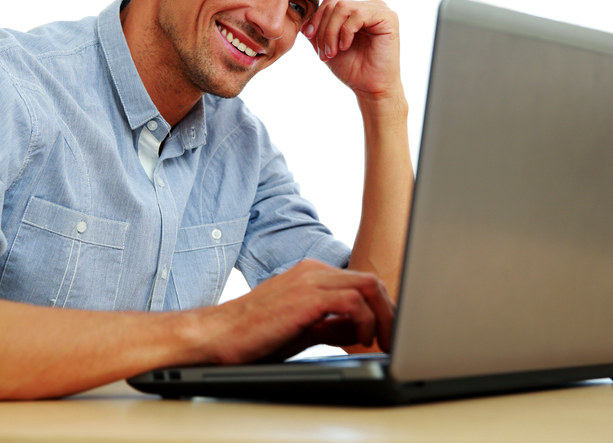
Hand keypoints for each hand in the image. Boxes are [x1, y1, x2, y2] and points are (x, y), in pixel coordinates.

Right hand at [200, 260, 394, 364]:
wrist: (218, 336)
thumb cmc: (254, 334)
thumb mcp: (303, 329)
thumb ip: (332, 325)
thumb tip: (361, 330)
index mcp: (312, 275)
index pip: (361, 283)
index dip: (382, 308)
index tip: (390, 332)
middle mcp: (313, 271)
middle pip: (371, 281)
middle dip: (390, 311)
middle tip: (394, 338)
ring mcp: (309, 280)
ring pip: (368, 286)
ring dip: (384, 316)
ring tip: (383, 341)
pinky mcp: (305, 297)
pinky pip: (352, 301)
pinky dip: (366, 320)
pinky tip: (362, 339)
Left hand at [302, 0, 401, 99]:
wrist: (371, 88)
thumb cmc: (352, 69)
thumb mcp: (326, 45)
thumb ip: (316, 28)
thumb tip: (304, 15)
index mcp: (357, 10)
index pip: (330, 2)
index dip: (316, 19)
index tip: (310, 39)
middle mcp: (369, 6)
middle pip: (334, 3)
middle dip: (323, 28)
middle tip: (324, 52)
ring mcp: (380, 10)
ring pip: (342, 7)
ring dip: (331, 32)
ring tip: (333, 52)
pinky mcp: (388, 18)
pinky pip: (357, 15)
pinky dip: (346, 32)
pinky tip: (346, 47)